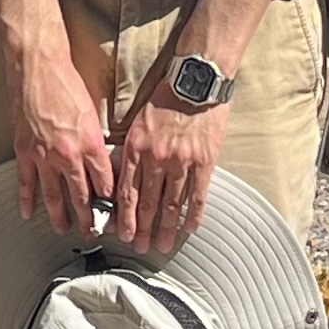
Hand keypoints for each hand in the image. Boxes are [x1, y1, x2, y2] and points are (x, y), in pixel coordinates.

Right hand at [5, 35, 116, 237]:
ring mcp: (44, 155)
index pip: (105, 183)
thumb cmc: (66, 82)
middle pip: (81, 195)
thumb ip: (96, 141)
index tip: (114, 213)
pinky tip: (29, 213)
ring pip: (53, 195)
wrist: (37, 66)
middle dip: (88, 218)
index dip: (111, 201)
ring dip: (60, 216)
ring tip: (64, 230)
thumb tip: (101, 162)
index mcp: (90, 144)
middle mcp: (69, 154)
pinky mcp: (24, 150)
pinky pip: (25, 182)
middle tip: (92, 232)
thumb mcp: (92, 113)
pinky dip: (27, 200)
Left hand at [113, 82, 231, 257]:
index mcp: (136, 148)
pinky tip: (190, 228)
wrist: (196, 80)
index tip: (123, 234)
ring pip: (172, 204)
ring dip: (167, 229)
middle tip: (142, 248)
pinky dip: (194, 214)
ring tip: (165, 245)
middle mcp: (156, 158)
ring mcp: (182, 161)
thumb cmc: (166, 99)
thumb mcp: (138, 122)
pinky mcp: (205, 160)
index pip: (127, 192)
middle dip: (144, 230)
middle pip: (148, 204)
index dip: (125, 218)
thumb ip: (132, 150)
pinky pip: (198, 195)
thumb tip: (123, 177)